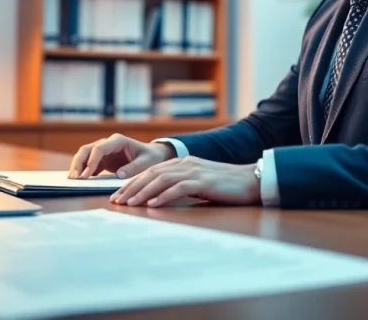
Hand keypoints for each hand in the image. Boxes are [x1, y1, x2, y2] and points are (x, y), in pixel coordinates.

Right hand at [68, 133, 175, 178]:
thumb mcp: (147, 163)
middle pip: (87, 150)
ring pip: (85, 156)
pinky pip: (89, 164)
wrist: (153, 155)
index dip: (91, 161)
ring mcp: (104, 151)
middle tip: (74, 178)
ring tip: (73, 180)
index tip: (86, 175)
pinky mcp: (103, 160)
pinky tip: (80, 181)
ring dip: (78, 166)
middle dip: (79, 163)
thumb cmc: (151, 157)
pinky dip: (83, 171)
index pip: (99, 148)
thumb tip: (119, 174)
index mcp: (118, 141)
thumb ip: (134, 168)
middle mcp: (108, 143)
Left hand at [110, 156, 260, 207]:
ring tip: (130, 204)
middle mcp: (185, 164)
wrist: (251, 181)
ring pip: (161, 180)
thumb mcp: (199, 183)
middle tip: (116, 201)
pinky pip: (179, 188)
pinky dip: (163, 196)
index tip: (119, 196)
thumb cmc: (225, 185)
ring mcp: (194, 171)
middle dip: (131, 187)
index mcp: (182, 162)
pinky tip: (153, 205)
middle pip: (151, 173)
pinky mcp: (204, 181)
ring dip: (143, 192)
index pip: (151, 171)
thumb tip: (158, 198)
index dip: (132, 183)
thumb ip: (180, 185)